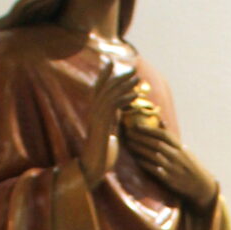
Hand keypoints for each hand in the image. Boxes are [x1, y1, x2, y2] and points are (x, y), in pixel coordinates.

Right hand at [80, 61, 137, 189]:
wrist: (94, 167)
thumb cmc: (103, 155)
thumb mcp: (109, 133)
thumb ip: (112, 121)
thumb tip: (117, 114)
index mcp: (95, 112)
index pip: (98, 88)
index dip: (104, 75)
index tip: (112, 63)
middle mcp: (93, 111)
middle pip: (105, 87)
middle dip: (119, 76)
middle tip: (132, 68)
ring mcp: (96, 117)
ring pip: (110, 94)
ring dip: (124, 85)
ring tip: (137, 78)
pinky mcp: (102, 125)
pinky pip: (114, 107)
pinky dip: (125, 99)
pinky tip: (135, 95)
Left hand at [123, 122, 218, 210]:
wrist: (200, 186)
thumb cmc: (189, 165)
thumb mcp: (183, 150)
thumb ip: (170, 136)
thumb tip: (160, 120)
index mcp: (180, 147)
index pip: (164, 135)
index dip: (149, 129)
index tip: (137, 125)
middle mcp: (177, 156)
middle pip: (156, 144)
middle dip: (141, 138)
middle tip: (128, 133)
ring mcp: (173, 168)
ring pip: (153, 156)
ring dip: (140, 149)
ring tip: (129, 144)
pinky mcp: (169, 180)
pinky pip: (154, 170)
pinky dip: (145, 163)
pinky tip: (137, 159)